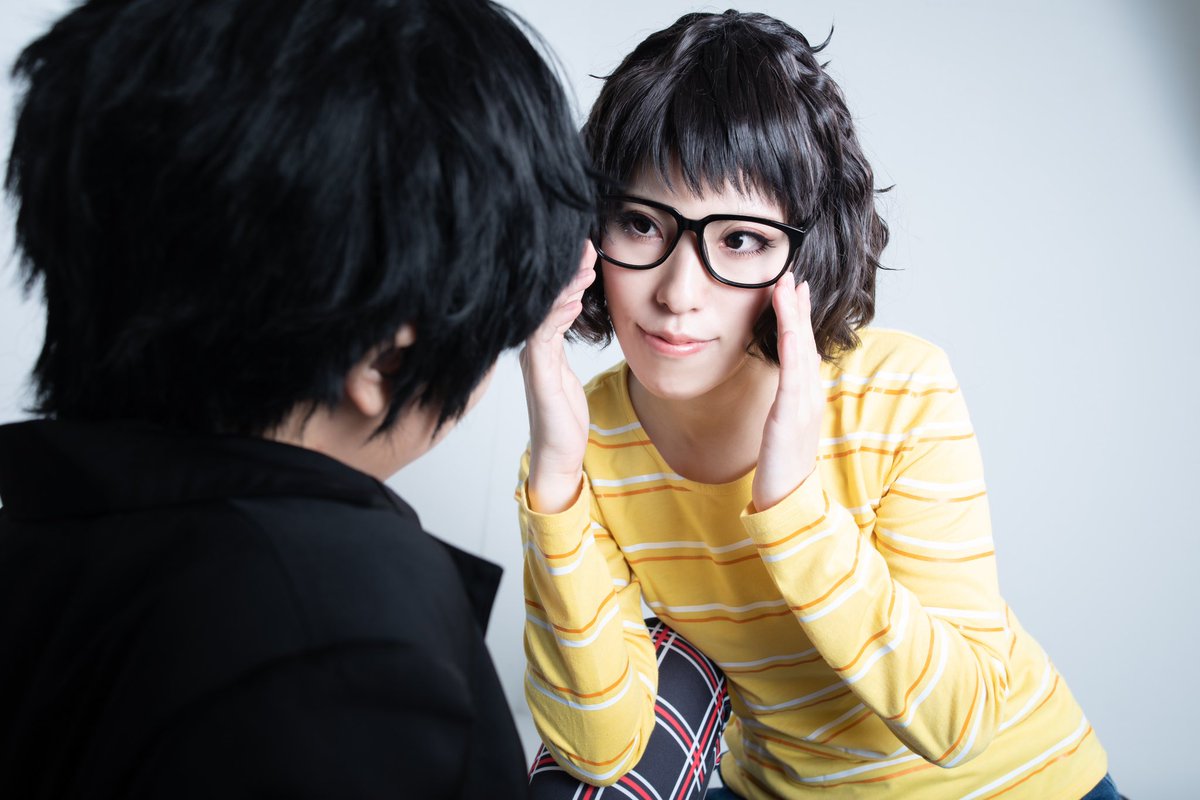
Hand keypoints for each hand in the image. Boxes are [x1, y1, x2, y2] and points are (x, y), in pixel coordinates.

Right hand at [519, 242, 596, 512]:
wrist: (558, 455)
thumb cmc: (564, 416)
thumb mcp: (570, 371)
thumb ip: (566, 340)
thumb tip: (574, 304)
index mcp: (543, 346)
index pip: (554, 301)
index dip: (569, 275)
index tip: (587, 250)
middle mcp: (535, 350)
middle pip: (547, 303)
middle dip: (567, 273)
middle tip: (586, 246)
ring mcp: (535, 362)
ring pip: (545, 315)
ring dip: (565, 290)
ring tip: (584, 268)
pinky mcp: (540, 377)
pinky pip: (544, 339)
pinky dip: (556, 318)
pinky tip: (570, 302)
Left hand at [751, 274, 823, 511]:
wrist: (789, 501)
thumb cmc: (784, 467)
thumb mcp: (784, 427)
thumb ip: (785, 403)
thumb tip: (782, 386)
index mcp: (807, 396)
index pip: (803, 348)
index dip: (799, 318)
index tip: (794, 290)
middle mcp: (810, 395)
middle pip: (805, 342)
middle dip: (798, 308)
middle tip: (792, 276)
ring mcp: (803, 404)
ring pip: (799, 351)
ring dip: (793, 317)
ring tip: (787, 289)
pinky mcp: (790, 416)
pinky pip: (791, 374)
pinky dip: (790, 347)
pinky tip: (787, 328)